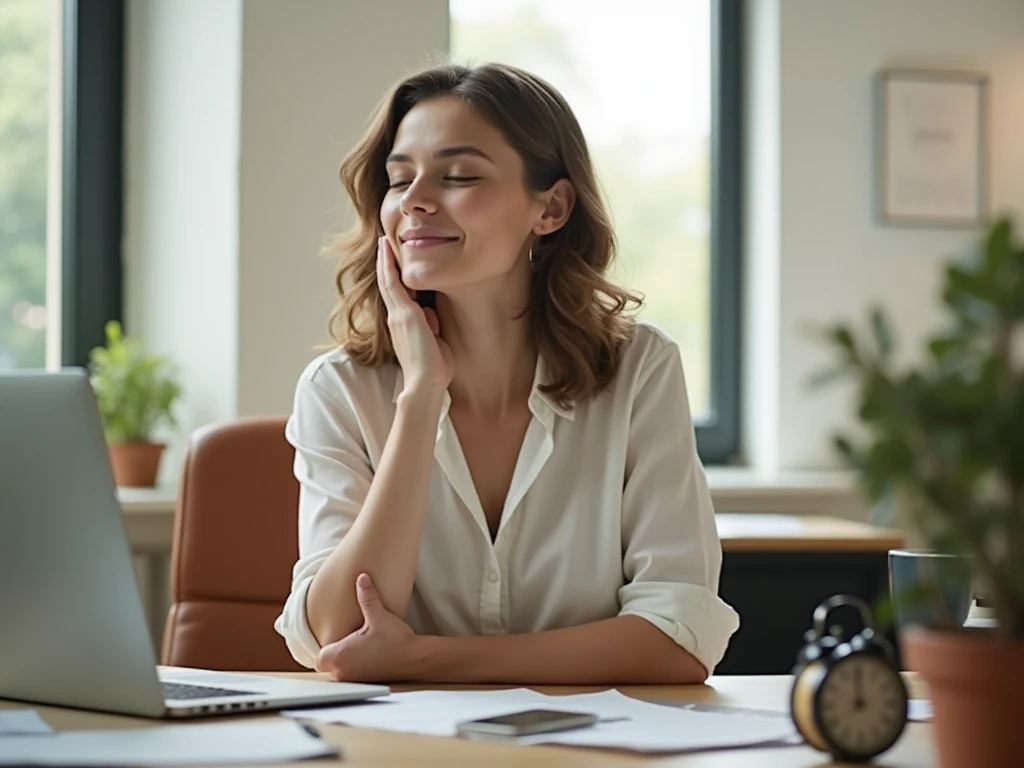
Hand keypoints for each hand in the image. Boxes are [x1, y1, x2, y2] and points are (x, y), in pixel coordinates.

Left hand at [317, 573, 419, 682]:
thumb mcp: (379, 615)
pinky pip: (352, 677)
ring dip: (344, 661)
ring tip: (356, 647)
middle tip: (345, 639)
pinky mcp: (366, 683)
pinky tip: (367, 657)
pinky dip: (355, 668)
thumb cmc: (396, 641)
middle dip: (334, 654)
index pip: (319, 657)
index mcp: (341, 656)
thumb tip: (362, 578)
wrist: (416, 659)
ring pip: (340, 672)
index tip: (335, 637)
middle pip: (328, 665)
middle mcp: (344, 672)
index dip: (325, 647)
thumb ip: (367, 596)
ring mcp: (355, 680)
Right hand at [376, 236, 453, 390]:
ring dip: (385, 260)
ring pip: (388, 280)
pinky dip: (388, 266)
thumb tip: (430, 313)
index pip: (397, 294)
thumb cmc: (434, 368)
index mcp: (404, 324)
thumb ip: (431, 326)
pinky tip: (386, 250)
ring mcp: (398, 314)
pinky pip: (392, 284)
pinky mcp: (404, 314)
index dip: (393, 276)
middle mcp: (397, 317)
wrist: (426, 383)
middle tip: (384, 242)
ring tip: (384, 240)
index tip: (392, 260)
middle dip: (386, 263)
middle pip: (388, 284)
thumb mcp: (435, 340)